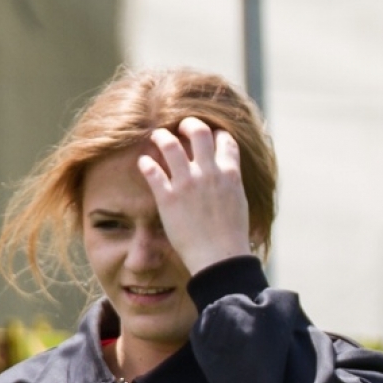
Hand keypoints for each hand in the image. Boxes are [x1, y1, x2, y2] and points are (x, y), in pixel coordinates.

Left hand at [136, 119, 252, 276]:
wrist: (219, 258)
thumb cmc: (231, 238)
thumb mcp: (239, 204)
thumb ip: (231, 186)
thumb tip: (229, 181)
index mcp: (229, 174)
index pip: (224, 140)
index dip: (215, 133)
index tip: (208, 135)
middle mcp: (209, 173)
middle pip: (199, 132)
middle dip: (188, 124)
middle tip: (180, 126)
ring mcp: (187, 184)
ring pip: (171, 145)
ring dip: (162, 137)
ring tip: (156, 136)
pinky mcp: (168, 198)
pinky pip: (153, 171)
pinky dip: (146, 163)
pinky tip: (143, 162)